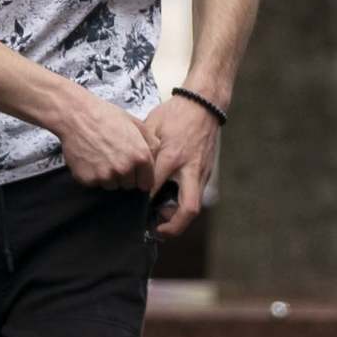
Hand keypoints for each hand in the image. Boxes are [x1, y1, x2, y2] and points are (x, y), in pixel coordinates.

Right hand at [55, 89, 155, 190]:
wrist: (76, 114)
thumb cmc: (106, 116)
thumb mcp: (135, 123)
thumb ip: (151, 142)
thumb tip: (156, 156)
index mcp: (140, 157)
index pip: (147, 184)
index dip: (140, 176)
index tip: (133, 169)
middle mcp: (125, 170)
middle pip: (129, 186)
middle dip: (124, 175)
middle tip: (114, 156)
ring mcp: (105, 176)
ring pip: (112, 186)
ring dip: (108, 176)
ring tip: (101, 156)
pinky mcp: (88, 179)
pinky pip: (95, 184)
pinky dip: (93, 175)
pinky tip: (90, 158)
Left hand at [139, 94, 222, 237]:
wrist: (204, 105)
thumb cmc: (175, 114)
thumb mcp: (152, 127)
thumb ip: (141, 149)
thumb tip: (129, 169)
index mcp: (171, 157)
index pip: (154, 188)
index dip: (141, 202)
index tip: (131, 209)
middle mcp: (189, 169)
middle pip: (187, 209)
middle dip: (174, 226)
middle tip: (158, 232)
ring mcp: (201, 173)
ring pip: (194, 206)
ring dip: (179, 218)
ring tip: (161, 220)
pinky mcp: (207, 173)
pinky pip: (195, 196)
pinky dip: (183, 205)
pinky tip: (170, 204)